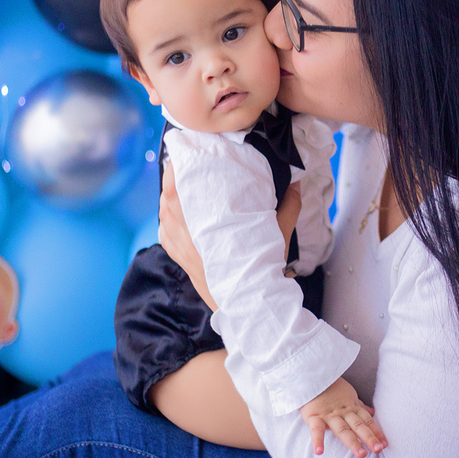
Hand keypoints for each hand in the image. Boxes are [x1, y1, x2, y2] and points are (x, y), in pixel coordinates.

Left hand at [158, 164, 302, 310]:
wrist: (250, 303)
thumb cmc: (263, 268)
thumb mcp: (279, 232)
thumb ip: (288, 204)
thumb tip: (295, 182)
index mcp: (210, 220)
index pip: (181, 186)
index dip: (179, 168)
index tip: (186, 153)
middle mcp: (188, 231)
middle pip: (167, 196)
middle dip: (172, 177)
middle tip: (181, 164)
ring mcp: (181, 246)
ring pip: (163, 213)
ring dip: (167, 197)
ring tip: (177, 185)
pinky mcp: (180, 259)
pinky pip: (164, 235)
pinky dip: (166, 221)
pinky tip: (173, 216)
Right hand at [298, 377, 387, 457]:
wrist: (311, 374)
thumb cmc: (330, 387)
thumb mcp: (348, 394)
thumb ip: (360, 406)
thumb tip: (373, 413)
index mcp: (351, 407)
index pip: (366, 421)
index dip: (376, 431)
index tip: (385, 444)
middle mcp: (342, 412)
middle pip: (358, 426)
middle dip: (369, 437)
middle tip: (379, 449)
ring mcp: (329, 415)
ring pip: (343, 430)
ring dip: (352, 442)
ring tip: (362, 454)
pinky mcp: (313, 416)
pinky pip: (316, 429)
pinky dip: (317, 440)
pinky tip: (319, 452)